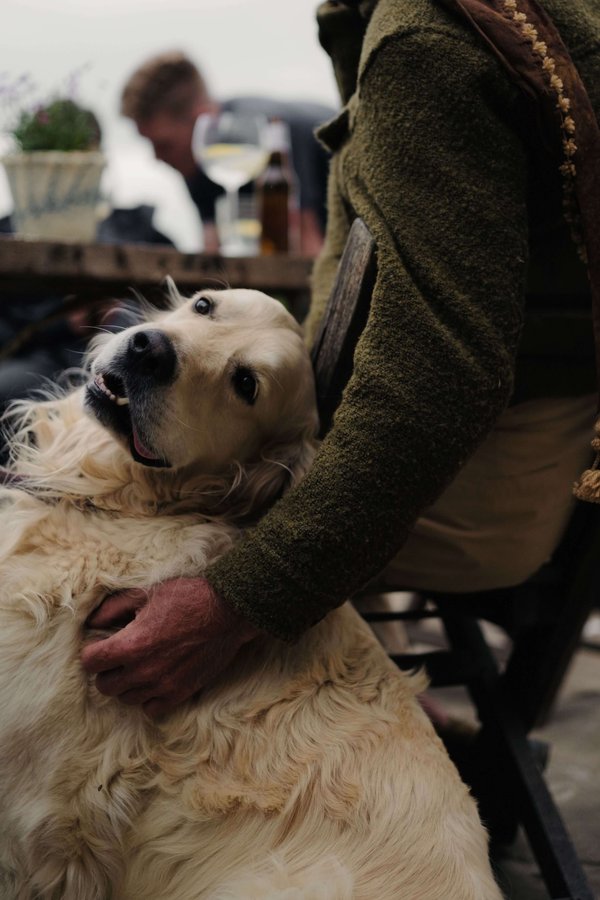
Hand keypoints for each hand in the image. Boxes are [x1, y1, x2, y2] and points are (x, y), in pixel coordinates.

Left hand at [81, 578, 260, 716]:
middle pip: (104, 685)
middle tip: (119, 656)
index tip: (101, 646)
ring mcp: (162, 685)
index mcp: (131, 644)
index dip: (92, 652)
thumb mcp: (146, 593)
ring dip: (127, 684)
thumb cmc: (186, 597)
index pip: (91, 662)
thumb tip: (90, 622)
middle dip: (107, 670)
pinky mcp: (180, 692)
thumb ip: (114, 608)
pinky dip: (147, 698)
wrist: (227, 611)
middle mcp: (143, 670)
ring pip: (126, 698)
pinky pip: (151, 709)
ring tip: (138, 667)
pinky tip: (154, 681)